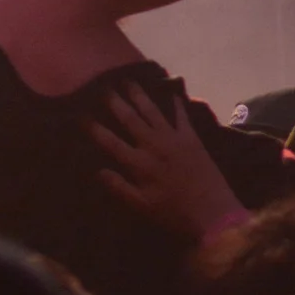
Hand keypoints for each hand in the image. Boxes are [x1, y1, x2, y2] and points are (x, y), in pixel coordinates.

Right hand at [89, 86, 245, 239]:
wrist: (214, 214)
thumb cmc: (174, 214)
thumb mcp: (142, 207)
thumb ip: (119, 187)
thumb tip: (98, 170)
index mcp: (139, 164)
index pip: (110, 141)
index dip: (93, 127)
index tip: (80, 115)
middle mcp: (154, 145)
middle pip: (130, 119)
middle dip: (114, 102)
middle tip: (102, 87)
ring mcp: (174, 139)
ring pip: (152, 111)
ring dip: (139, 95)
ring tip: (129, 81)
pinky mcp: (192, 138)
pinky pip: (181, 115)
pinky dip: (176, 102)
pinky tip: (171, 90)